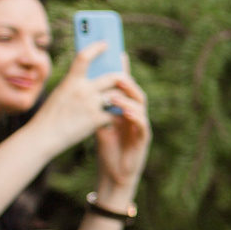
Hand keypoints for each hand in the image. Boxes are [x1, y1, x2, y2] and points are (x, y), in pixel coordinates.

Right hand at [36, 42, 130, 151]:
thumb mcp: (60, 94)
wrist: (42, 137)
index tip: (106, 43)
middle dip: (121, 77)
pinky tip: (115, 117)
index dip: (96, 48)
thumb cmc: (50, 115)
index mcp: (70, 81)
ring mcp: (90, 105)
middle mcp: (81, 90)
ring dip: (121, 96)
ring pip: (117, 94)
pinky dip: (114, 114)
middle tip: (124, 77)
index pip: (84, 57)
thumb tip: (95, 78)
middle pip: (113, 77)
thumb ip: (76, 85)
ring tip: (123, 97)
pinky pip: (114, 113)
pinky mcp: (96, 119)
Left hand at [93, 71, 151, 203]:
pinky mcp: (143, 139)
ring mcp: (141, 127)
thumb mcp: (100, 126)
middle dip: (127, 81)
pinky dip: (135, 116)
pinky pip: (142, 124)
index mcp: (125, 111)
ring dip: (129, 97)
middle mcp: (136, 116)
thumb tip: (87, 92)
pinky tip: (126, 112)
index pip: (125, 88)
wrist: (114, 174)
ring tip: (116, 93)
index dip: (123, 71)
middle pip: (135, 92)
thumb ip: (98, 111)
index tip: (116, 54)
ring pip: (141, 105)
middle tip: (116, 72)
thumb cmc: (108, 151)